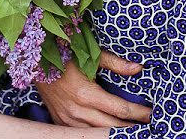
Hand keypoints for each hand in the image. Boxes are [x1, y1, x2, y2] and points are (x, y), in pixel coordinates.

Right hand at [36, 52, 150, 126]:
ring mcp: (67, 120)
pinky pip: (81, 134)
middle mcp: (77, 111)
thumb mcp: (90, 55)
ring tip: (131, 131)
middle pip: (111, 128)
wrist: (34, 63)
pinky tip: (107, 132)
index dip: (139, 113)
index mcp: (86, 94)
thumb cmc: (63, 55)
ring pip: (96, 134)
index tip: (152, 114)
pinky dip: (95, 134)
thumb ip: (115, 63)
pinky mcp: (60, 122)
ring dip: (115, 133)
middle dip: (131, 128)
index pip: (120, 109)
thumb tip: (138, 68)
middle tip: (148, 127)